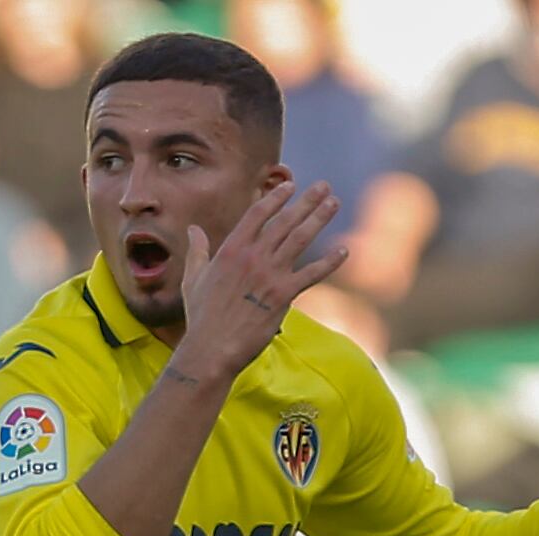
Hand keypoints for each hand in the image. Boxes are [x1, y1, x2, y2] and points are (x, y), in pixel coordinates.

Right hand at [176, 180, 347, 380]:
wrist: (212, 346)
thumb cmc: (202, 315)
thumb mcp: (194, 277)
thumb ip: (198, 250)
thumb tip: (194, 229)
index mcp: (231, 248)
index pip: (257, 214)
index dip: (276, 197)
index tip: (290, 185)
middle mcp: (253, 256)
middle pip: (284, 221)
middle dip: (306, 201)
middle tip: (324, 186)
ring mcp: (270, 275)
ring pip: (300, 240)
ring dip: (319, 218)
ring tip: (334, 202)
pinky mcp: (283, 295)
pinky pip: (312, 274)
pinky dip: (329, 262)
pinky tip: (344, 251)